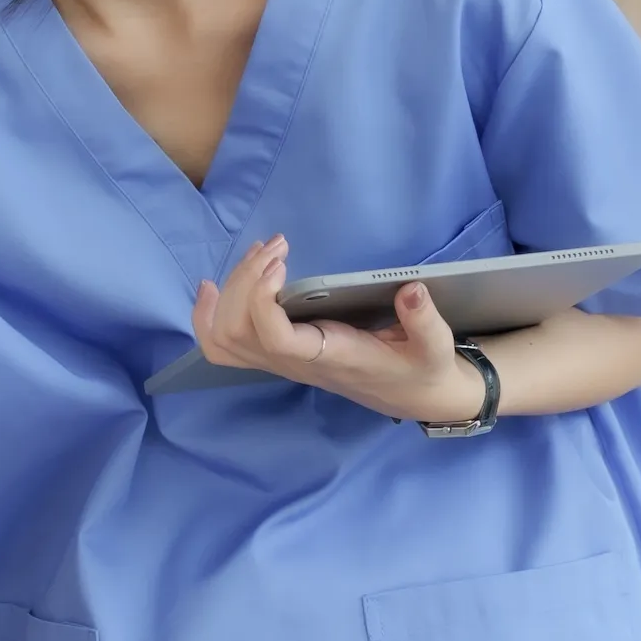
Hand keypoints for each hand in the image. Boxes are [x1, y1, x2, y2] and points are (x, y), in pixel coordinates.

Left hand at [190, 236, 488, 423]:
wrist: (412, 395)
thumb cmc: (420, 368)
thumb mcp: (435, 347)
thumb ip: (425, 321)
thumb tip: (411, 290)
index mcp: (330, 358)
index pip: (275, 338)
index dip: (262, 299)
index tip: (281, 260)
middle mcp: (293, 363)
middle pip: (237, 329)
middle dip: (245, 279)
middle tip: (278, 245)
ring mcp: (277, 362)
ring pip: (222, 336)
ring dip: (230, 287)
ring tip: (259, 252)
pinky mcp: (273, 355)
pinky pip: (221, 346)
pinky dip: (206, 315)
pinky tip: (210, 287)